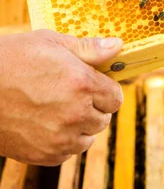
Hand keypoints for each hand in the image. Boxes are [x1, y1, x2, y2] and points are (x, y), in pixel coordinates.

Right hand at [0, 29, 123, 165]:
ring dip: (80, 125)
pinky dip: (63, 140)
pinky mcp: (45, 154)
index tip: (95, 84)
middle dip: (94, 106)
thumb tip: (117, 46)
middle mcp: (75, 114)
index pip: (116, 97)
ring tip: (58, 107)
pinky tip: (47, 122)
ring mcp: (60, 138)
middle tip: (72, 93)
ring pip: (88, 137)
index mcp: (81, 84)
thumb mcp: (51, 42)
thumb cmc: (13, 58)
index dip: (107, 89)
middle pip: (104, 118)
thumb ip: (89, 48)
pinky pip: (68, 152)